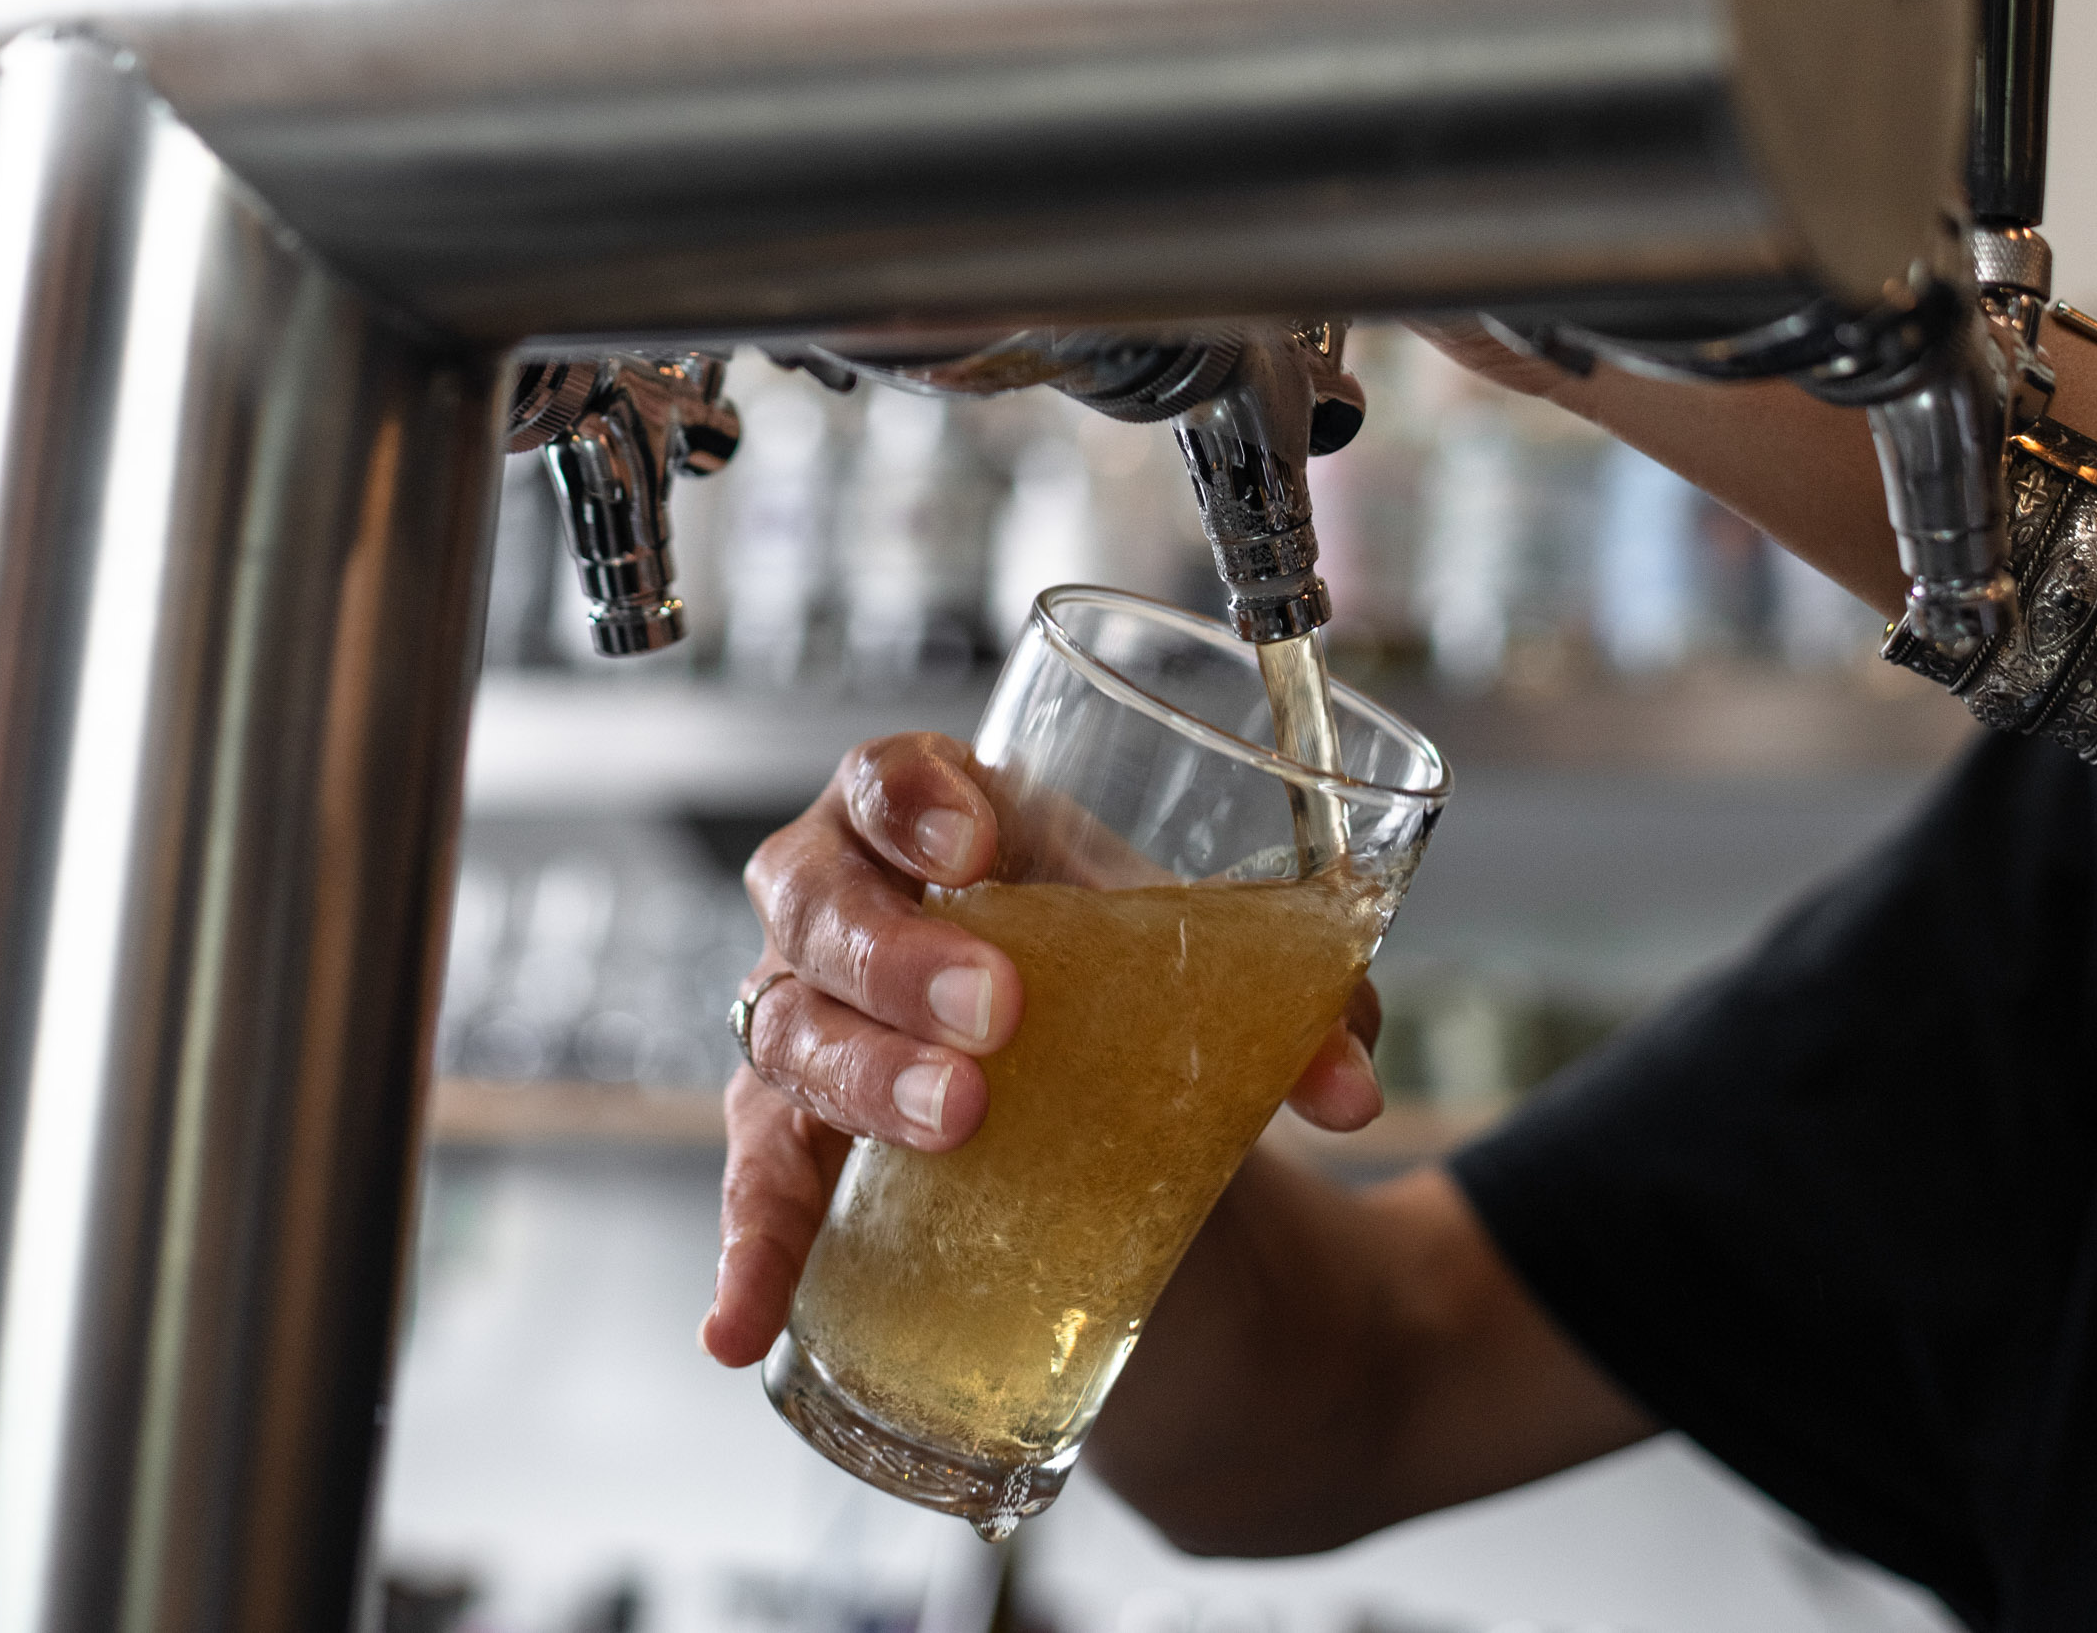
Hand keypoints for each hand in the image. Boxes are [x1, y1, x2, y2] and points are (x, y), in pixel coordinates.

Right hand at [703, 729, 1386, 1367]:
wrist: (1083, 1074)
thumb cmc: (1110, 970)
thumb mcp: (1187, 961)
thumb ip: (1284, 1007)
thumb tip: (1351, 1082)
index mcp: (938, 818)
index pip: (884, 773)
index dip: (908, 799)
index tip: (973, 844)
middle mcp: (845, 904)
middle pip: (822, 900)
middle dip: (899, 953)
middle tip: (996, 1011)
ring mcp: (805, 1018)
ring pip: (788, 1028)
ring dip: (861, 1076)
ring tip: (956, 1120)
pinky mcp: (789, 1136)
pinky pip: (755, 1189)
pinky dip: (751, 1252)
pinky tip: (745, 1323)